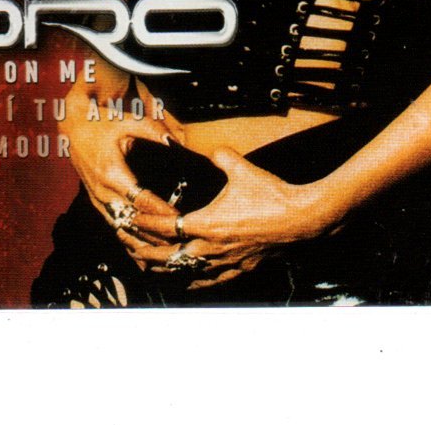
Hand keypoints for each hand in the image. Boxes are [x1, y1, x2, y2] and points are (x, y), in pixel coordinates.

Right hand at [60, 83, 182, 249]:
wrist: (74, 128)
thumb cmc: (103, 123)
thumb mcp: (127, 121)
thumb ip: (153, 131)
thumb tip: (175, 141)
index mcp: (111, 173)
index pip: (141, 200)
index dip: (161, 212)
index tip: (180, 220)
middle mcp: (102, 192)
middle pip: (132, 221)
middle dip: (156, 234)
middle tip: (180, 243)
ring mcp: (97, 200)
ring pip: (121, 230)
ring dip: (143, 243)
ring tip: (165, 255)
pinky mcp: (96, 203)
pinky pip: (113, 228)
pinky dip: (128, 243)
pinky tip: (143, 257)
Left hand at [124, 147, 334, 288]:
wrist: (302, 219)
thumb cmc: (271, 193)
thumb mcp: (242, 168)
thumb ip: (220, 156)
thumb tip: (211, 148)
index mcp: (207, 223)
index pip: (165, 225)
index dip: (144, 223)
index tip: (129, 220)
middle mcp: (211, 247)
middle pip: (168, 256)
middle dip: (145, 252)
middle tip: (129, 247)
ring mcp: (226, 261)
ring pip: (187, 273)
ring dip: (166, 269)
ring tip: (148, 266)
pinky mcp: (241, 268)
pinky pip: (211, 281)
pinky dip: (195, 281)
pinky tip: (188, 283)